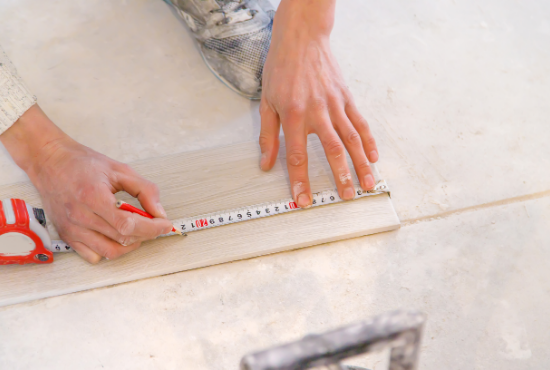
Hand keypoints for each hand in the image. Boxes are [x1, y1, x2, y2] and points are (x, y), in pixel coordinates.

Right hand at [0, 105, 172, 262]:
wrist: (50, 162)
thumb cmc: (83, 164)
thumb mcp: (120, 170)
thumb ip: (145, 190)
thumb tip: (160, 213)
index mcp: (93, 197)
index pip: (128, 224)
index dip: (151, 228)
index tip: (166, 225)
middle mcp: (80, 217)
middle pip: (122, 239)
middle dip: (146, 234)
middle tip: (156, 224)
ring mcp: (72, 229)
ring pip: (110, 251)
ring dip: (131, 244)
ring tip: (138, 230)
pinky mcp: (67, 236)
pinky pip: (94, 256)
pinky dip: (110, 250)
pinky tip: (117, 235)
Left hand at [259, 0, 378, 207]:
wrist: (301, 39)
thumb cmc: (281, 69)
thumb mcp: (266, 102)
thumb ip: (267, 135)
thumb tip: (265, 164)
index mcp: (294, 114)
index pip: (297, 155)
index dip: (300, 181)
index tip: (303, 200)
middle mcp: (317, 112)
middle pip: (332, 150)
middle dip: (340, 176)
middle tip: (346, 197)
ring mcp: (335, 105)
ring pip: (351, 139)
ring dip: (360, 164)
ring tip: (367, 184)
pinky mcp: (346, 98)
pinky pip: (360, 122)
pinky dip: (368, 141)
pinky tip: (373, 157)